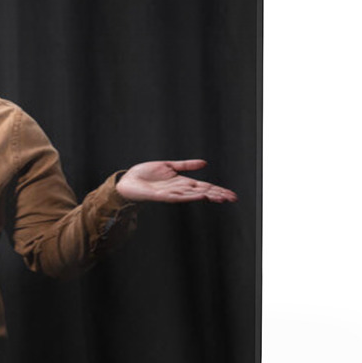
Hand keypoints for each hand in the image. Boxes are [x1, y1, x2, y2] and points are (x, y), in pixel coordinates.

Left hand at [116, 160, 236, 203]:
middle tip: (233, 198)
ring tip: (222, 198)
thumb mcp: (169, 166)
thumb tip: (204, 164)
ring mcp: (171, 194)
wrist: (128, 181)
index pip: (204, 187)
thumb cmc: (146, 174)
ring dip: (208, 196)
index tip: (231, 195)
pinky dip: (190, 196)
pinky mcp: (161, 196)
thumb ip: (186, 165)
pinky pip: (178, 197)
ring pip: (193, 196)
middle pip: (203, 192)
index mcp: (182, 183)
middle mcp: (179, 190)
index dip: (218, 190)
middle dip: (218, 195)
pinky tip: (201, 196)